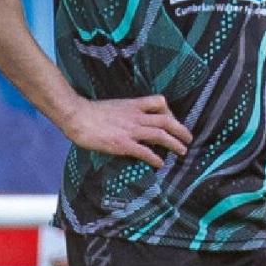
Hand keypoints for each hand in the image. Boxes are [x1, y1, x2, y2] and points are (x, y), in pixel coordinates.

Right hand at [60, 95, 191, 167]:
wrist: (76, 116)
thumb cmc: (91, 112)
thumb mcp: (115, 106)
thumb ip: (127, 113)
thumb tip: (133, 122)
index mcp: (133, 105)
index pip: (160, 102)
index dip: (171, 111)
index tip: (173, 120)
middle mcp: (136, 117)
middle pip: (166, 120)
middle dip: (180, 130)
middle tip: (188, 138)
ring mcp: (131, 130)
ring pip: (160, 135)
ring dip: (174, 143)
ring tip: (182, 151)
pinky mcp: (123, 144)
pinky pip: (144, 151)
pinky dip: (155, 158)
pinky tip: (160, 164)